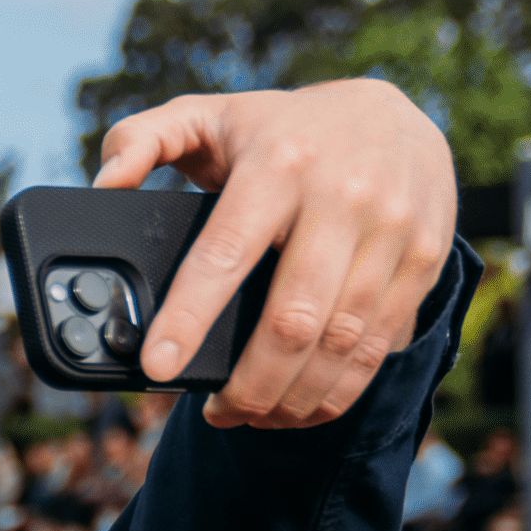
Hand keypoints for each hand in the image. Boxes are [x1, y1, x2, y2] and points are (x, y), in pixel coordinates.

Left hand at [92, 81, 456, 429]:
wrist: (392, 113)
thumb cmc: (282, 130)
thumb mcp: (209, 117)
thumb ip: (143, 139)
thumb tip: (105, 181)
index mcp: (278, 163)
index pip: (226, 251)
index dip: (190, 316)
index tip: (159, 366)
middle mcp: (341, 195)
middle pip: (291, 318)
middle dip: (249, 385)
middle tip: (218, 414)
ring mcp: (392, 228)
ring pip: (340, 342)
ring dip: (292, 398)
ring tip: (254, 416)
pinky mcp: (425, 256)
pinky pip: (381, 342)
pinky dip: (339, 389)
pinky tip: (303, 405)